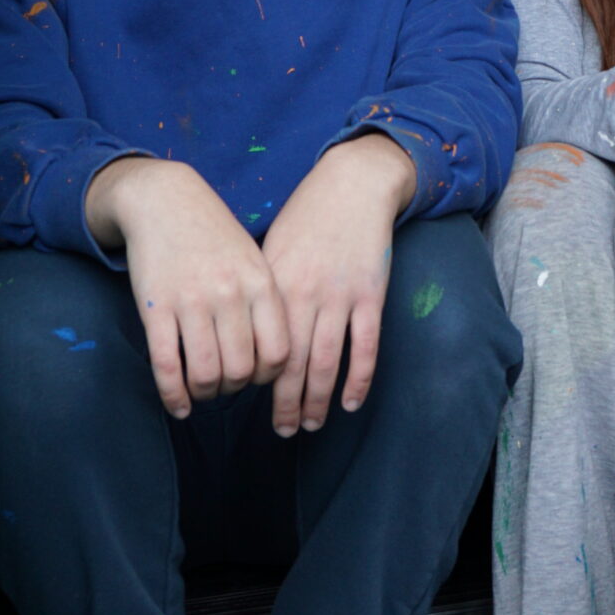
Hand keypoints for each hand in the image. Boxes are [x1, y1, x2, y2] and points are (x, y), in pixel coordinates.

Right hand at [86, 155, 289, 419]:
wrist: (163, 199)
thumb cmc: (214, 234)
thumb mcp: (253, 258)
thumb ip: (265, 302)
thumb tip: (273, 360)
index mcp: (261, 282)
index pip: (279, 353)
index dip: (268, 377)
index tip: (255, 374)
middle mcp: (230, 293)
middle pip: (241, 371)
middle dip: (233, 389)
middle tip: (225, 384)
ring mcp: (191, 301)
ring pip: (206, 374)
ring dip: (204, 393)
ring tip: (201, 389)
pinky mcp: (156, 307)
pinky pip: (167, 366)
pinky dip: (173, 395)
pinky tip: (177, 405)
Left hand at [260, 135, 416, 436]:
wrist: (353, 183)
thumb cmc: (308, 215)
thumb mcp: (272, 248)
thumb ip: (260, 290)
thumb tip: (243, 334)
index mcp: (274, 284)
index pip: (259, 346)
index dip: (255, 381)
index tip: (250, 404)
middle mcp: (304, 294)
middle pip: (290, 364)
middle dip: (286, 404)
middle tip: (283, 431)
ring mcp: (340, 296)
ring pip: (326, 362)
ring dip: (317, 400)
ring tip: (311, 425)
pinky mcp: (371, 294)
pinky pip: (365, 347)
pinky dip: (358, 380)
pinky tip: (350, 402)